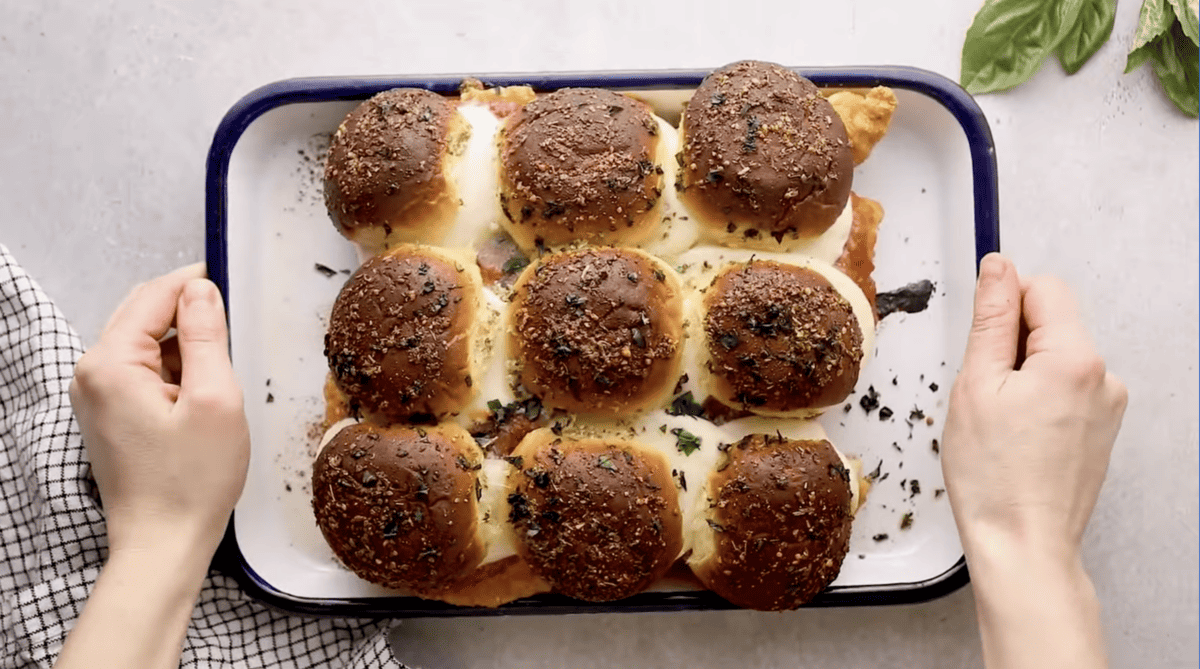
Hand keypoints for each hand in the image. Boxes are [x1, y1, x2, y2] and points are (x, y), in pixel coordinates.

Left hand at [58, 265, 249, 668]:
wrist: (163, 543)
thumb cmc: (191, 481)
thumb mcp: (215, 398)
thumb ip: (208, 335)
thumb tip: (201, 290)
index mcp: (110, 363)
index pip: (155, 295)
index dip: (197, 283)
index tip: (234, 281)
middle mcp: (92, 373)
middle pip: (145, 314)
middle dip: (191, 314)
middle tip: (236, 330)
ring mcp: (97, 395)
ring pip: (148, 344)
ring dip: (187, 347)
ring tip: (222, 377)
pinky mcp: (110, 414)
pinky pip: (145, 372)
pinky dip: (177, 372)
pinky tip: (203, 396)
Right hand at [943, 253, 1126, 558]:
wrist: (1023, 543)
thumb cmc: (994, 475)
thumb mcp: (976, 384)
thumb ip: (991, 318)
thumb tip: (998, 267)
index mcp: (1074, 358)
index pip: (1041, 289)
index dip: (1002, 308)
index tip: (982, 344)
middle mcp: (1103, 376)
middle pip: (1051, 324)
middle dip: (1011, 346)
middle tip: (985, 395)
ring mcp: (1108, 405)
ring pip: (1055, 358)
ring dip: (1023, 376)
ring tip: (1000, 422)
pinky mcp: (1103, 428)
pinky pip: (1065, 390)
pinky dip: (1038, 400)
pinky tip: (1018, 436)